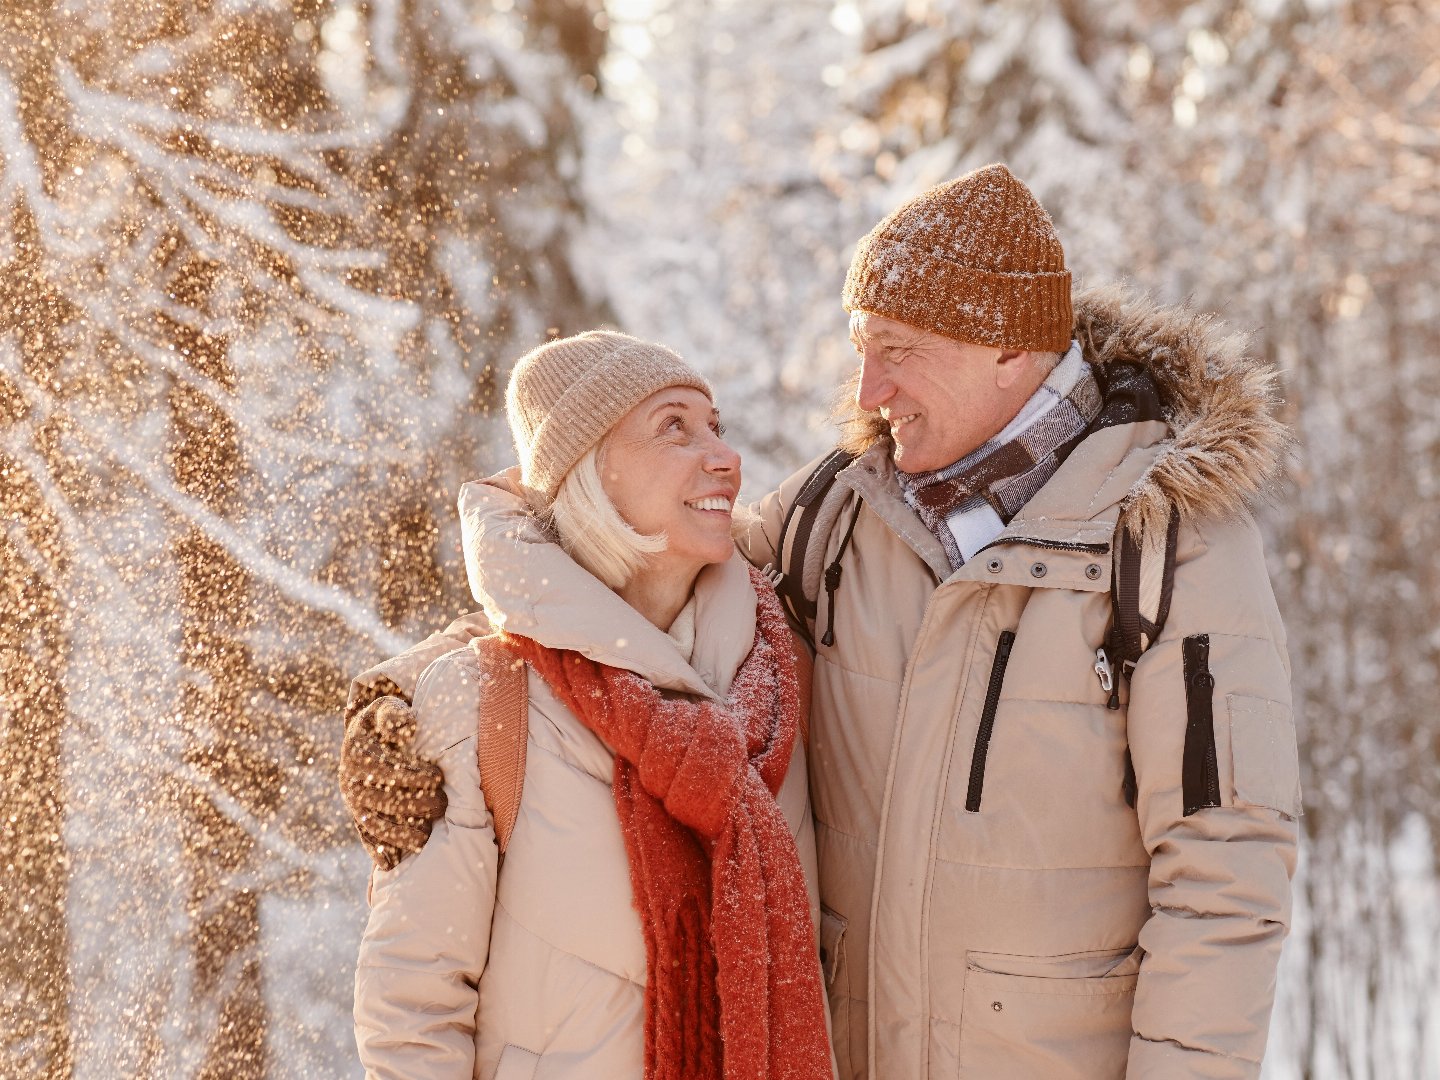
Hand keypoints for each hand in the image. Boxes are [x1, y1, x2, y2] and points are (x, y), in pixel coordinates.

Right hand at [340, 694, 446, 869]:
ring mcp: (354, 803)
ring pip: (375, 825)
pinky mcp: (358, 817)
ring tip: (425, 838)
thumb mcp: (386, 708)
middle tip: (442, 805)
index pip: (387, 772)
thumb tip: (408, 725)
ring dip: (400, 835)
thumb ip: (395, 714)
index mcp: (358, 755)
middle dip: (416, 806)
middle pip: (385, 802)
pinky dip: (377, 851)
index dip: (414, 776)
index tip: (438, 776)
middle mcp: (351, 782)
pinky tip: (391, 864)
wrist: (364, 735)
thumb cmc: (382, 720)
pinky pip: (366, 837)